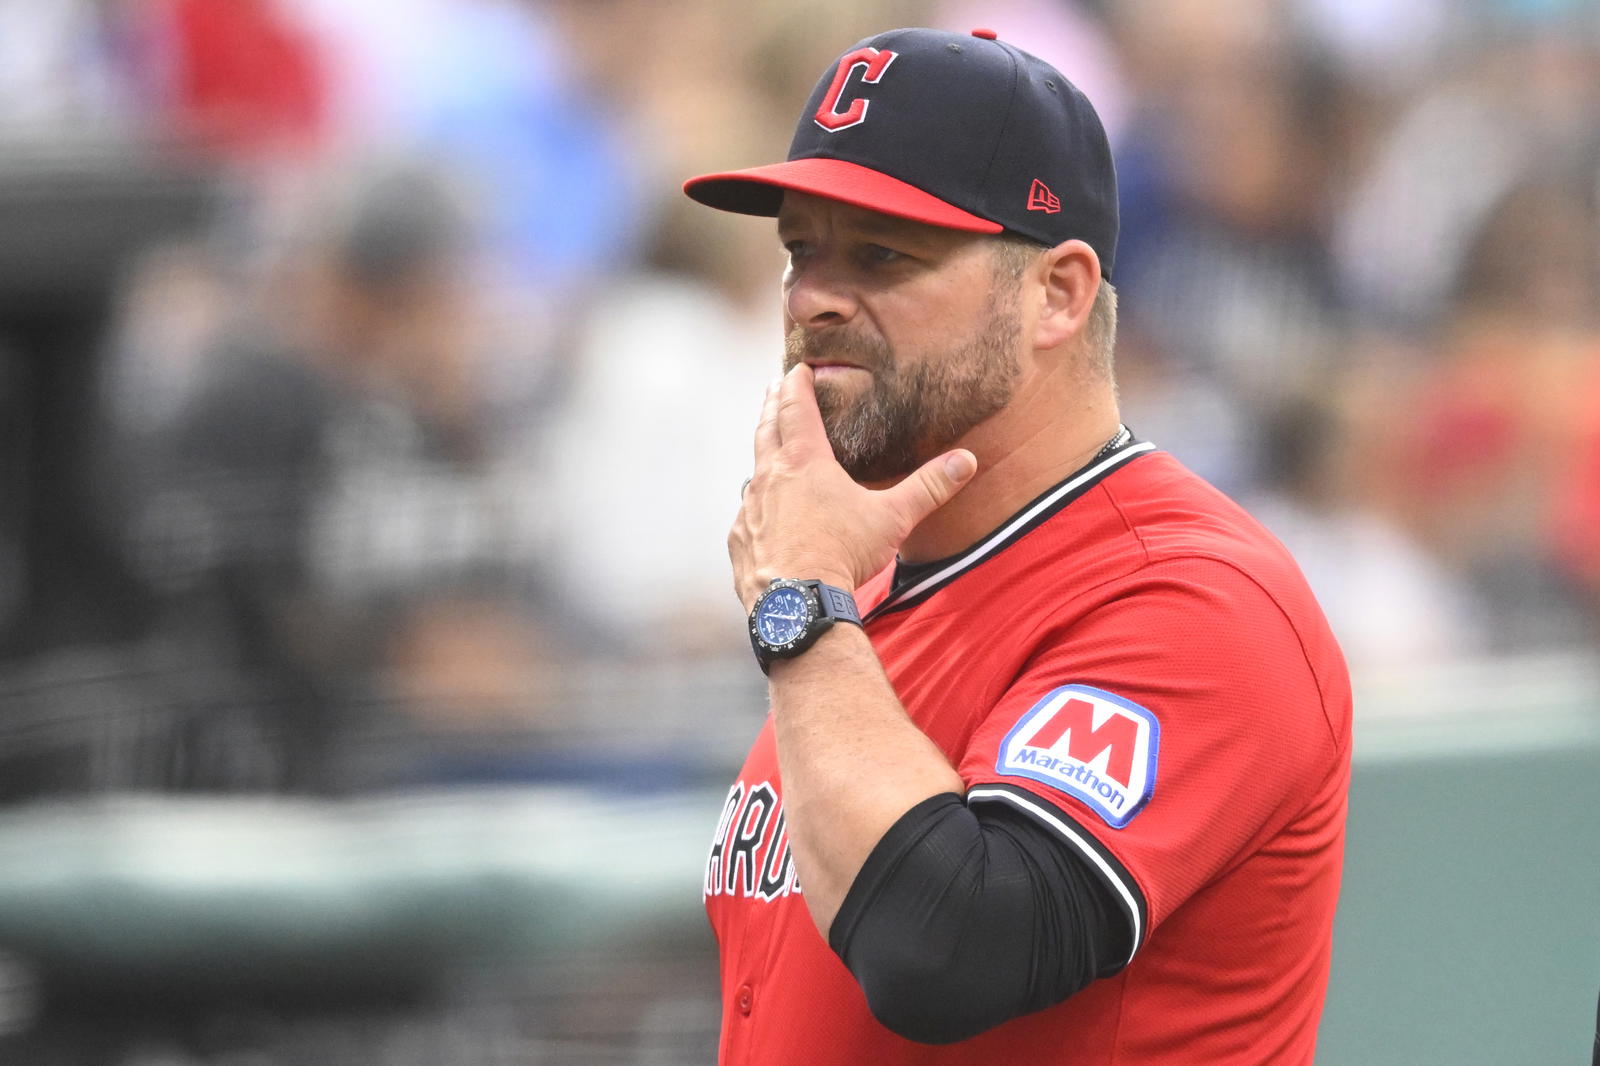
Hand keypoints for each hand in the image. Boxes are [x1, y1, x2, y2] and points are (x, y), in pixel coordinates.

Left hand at [730, 364, 976, 610]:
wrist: (797, 602)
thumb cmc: (842, 554)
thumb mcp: (893, 517)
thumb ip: (929, 486)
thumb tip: (966, 461)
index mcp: (805, 462)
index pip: (797, 409)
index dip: (797, 384)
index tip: (796, 368)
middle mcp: (770, 477)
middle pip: (767, 429)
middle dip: (772, 406)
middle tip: (773, 389)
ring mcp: (749, 509)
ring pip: (753, 471)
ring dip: (762, 454)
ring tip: (768, 447)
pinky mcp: (740, 540)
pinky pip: (745, 513)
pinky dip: (755, 504)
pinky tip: (761, 512)